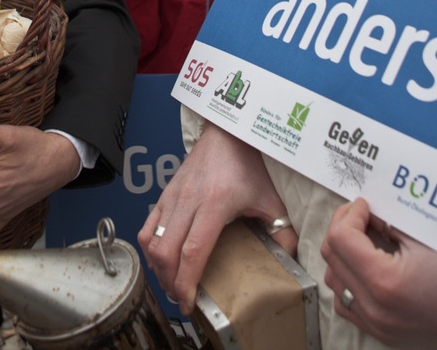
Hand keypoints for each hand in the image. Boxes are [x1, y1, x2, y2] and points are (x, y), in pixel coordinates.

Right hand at [139, 123, 296, 313]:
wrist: (227, 132)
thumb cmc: (247, 163)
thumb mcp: (271, 198)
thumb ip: (282, 231)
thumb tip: (289, 260)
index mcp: (215, 204)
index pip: (192, 251)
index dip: (187, 282)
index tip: (188, 303)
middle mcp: (188, 201)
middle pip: (166, 252)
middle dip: (170, 283)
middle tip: (182, 299)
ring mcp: (172, 197)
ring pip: (152, 242)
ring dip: (158, 269)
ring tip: (172, 283)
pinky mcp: (164, 194)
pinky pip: (147, 228)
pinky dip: (149, 250)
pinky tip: (161, 261)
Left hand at [321, 198, 436, 349]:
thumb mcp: (428, 240)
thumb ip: (391, 224)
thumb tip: (370, 213)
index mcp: (384, 282)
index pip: (341, 238)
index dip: (350, 213)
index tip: (365, 205)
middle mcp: (375, 309)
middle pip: (332, 258)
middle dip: (344, 229)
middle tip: (364, 215)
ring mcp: (378, 326)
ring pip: (335, 283)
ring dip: (344, 256)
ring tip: (366, 238)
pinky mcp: (385, 335)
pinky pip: (349, 305)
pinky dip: (350, 282)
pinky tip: (368, 266)